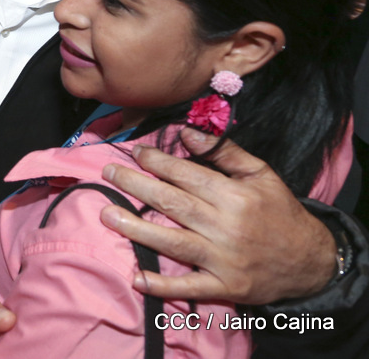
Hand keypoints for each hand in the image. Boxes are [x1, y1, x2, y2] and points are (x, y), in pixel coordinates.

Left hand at [100, 127, 335, 303]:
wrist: (311, 260)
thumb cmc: (280, 212)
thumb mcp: (261, 175)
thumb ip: (225, 152)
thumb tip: (187, 133)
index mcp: (235, 196)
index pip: (187, 175)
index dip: (158, 162)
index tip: (135, 152)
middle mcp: (227, 227)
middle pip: (172, 204)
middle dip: (136, 186)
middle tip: (109, 174)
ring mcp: (224, 259)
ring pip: (173, 242)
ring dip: (136, 229)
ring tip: (107, 215)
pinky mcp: (225, 287)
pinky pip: (189, 287)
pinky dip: (162, 285)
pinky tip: (137, 277)